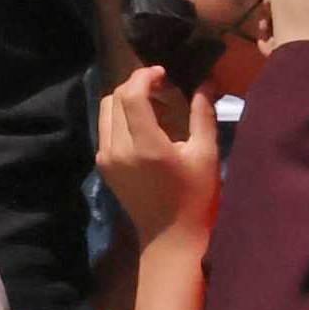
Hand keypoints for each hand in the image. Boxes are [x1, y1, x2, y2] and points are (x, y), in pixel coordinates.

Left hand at [93, 60, 218, 245]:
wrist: (170, 237)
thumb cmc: (196, 197)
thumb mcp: (205, 155)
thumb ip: (203, 115)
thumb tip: (206, 82)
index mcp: (145, 145)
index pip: (131, 95)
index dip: (144, 76)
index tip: (164, 72)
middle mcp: (118, 149)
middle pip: (114, 98)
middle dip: (137, 85)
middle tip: (163, 88)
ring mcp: (106, 158)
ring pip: (106, 111)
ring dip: (126, 100)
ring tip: (156, 108)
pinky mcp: (103, 165)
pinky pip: (105, 128)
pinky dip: (120, 118)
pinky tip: (144, 127)